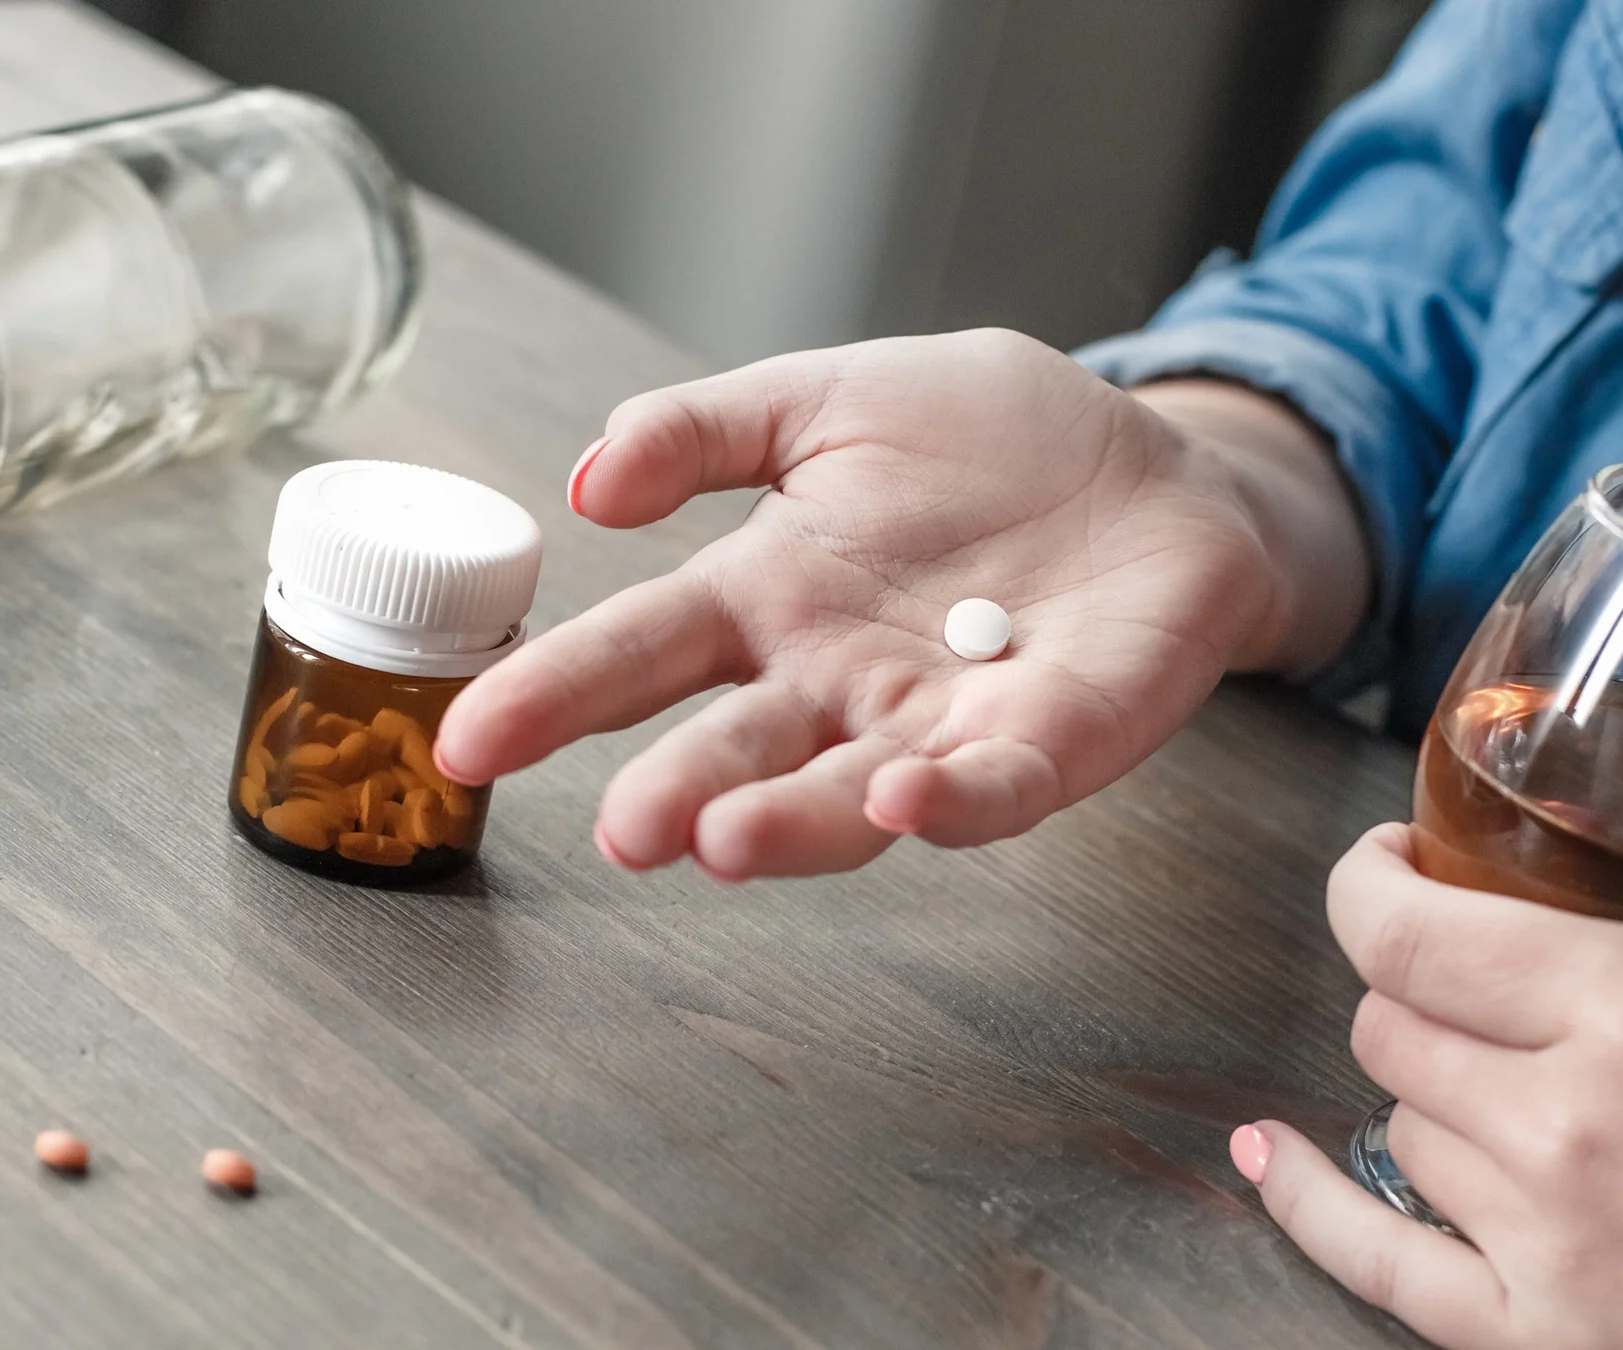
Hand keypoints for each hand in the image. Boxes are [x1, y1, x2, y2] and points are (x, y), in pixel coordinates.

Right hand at [433, 329, 1352, 876]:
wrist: (1154, 466)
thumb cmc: (994, 440)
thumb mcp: (831, 400)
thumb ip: (705, 430)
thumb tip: (588, 483)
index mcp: (776, 599)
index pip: (645, 651)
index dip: (557, 696)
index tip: (467, 741)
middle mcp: (843, 682)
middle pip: (741, 747)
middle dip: (679, 792)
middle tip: (622, 831)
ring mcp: (943, 722)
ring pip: (853, 791)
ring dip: (793, 824)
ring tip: (724, 842)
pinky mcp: (1051, 740)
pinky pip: (996, 786)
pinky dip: (953, 799)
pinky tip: (908, 794)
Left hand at [1231, 824, 1622, 1349]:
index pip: (1405, 926)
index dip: (1373, 877)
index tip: (1395, 860)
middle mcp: (1564, 1127)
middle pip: (1391, 1025)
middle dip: (1418, 982)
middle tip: (1470, 966)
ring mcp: (1548, 1250)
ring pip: (1395, 1130)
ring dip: (1430, 1089)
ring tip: (1492, 1071)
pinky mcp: (1551, 1347)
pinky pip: (1378, 1270)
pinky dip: (1310, 1208)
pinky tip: (1267, 1159)